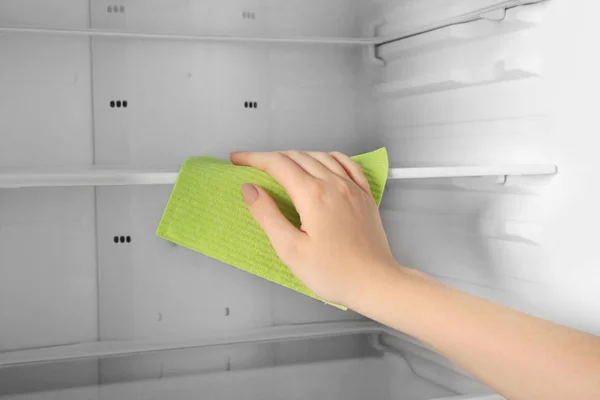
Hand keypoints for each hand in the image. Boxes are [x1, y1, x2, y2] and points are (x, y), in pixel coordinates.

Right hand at [230, 150, 398, 306]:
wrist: (375, 282)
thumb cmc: (333, 273)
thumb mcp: (290, 250)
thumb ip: (268, 215)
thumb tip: (250, 189)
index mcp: (313, 195)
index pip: (277, 164)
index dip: (254, 158)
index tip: (237, 160)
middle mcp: (334, 184)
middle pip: (297, 157)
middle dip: (271, 157)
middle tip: (252, 165)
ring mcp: (352, 188)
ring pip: (320, 156)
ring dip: (296, 156)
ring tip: (280, 165)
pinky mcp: (364, 196)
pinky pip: (346, 163)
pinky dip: (327, 157)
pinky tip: (322, 162)